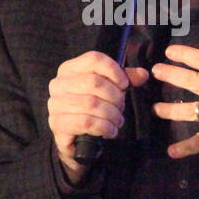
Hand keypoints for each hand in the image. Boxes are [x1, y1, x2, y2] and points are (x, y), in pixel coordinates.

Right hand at [47, 51, 149, 184]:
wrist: (77, 139)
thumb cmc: (93, 109)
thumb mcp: (109, 90)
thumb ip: (125, 79)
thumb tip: (143, 74)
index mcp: (69, 69)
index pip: (93, 59)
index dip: (114, 70)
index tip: (124, 85)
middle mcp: (58, 84)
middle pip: (93, 82)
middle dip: (114, 96)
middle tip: (121, 107)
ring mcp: (55, 104)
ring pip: (91, 103)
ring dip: (111, 114)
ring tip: (118, 120)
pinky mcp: (57, 124)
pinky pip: (86, 122)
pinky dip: (104, 127)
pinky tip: (110, 131)